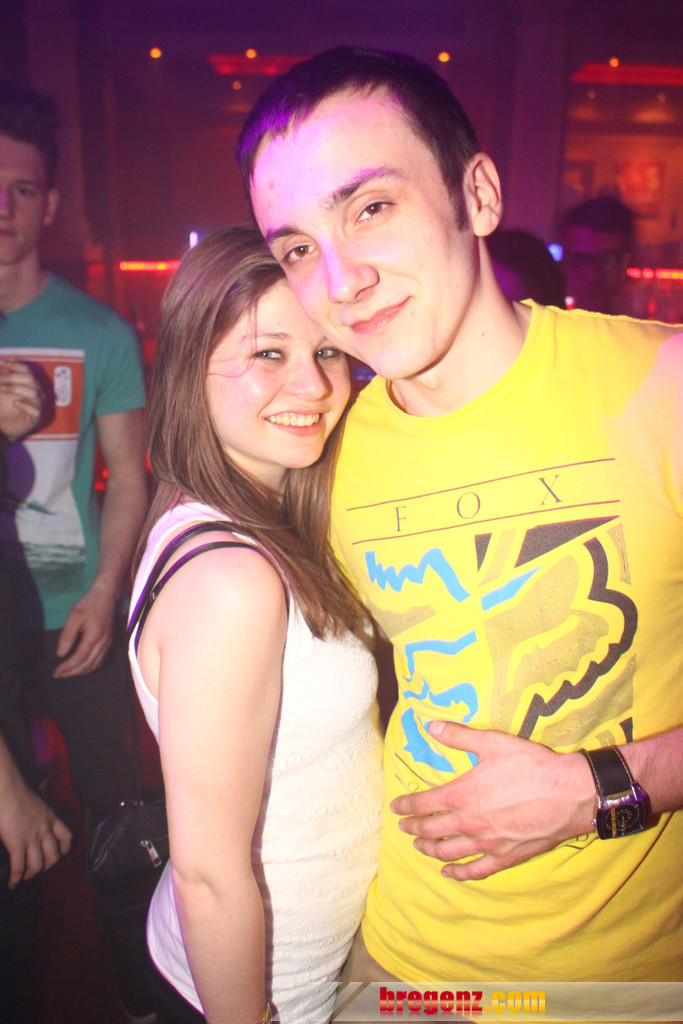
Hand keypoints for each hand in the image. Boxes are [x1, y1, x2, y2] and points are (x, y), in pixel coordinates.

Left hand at [0, 359, 43, 442]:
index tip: (2, 363)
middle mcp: (36, 392)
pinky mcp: (35, 418)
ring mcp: (37, 405)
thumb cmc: (3, 407)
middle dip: (12, 376)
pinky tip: (14, 403)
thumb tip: (1, 364)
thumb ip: (2, 378)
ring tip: (1, 389)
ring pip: (33, 393)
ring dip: (16, 388)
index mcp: (29, 384)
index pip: (27, 370)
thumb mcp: (1, 389)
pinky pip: (35, 411)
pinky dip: (25, 406)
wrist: (3, 426)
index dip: (15, 365)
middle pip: (30, 379)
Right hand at [0, 779, 71, 887]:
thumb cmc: (16, 791)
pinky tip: (12, 883)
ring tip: (24, 877)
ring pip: (38, 866)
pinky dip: (16, 878)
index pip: (66, 836)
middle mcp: (45, 830)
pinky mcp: (17, 844)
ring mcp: (32, 838)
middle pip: (54, 856)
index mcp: (50, 818)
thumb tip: (28, 824)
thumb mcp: (34, 804)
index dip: (64, 849)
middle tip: (37, 868)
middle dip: (47, 866)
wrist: (7, 789)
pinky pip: (19, 867)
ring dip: (31, 874)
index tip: (60, 854)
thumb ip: (36, 817)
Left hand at [53, 587, 115, 677]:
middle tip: (59, 675)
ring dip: (81, 672)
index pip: (80, 658)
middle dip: (72, 673)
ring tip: (68, 673)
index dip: (68, 667)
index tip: (56, 672)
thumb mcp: (73, 617)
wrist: (106, 596)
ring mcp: (108, 643)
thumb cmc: (88, 605)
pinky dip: (90, 667)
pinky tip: (81, 666)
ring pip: (95, 665)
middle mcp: (103, 642)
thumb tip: (61, 654)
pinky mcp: (109, 642)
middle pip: (88, 665)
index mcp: (94, 636)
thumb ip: (67, 636)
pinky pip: (100, 661)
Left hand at [390, 721, 594, 880]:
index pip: (424, 804)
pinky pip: (475, 871)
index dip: (406, 806)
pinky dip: (458, 874)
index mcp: (462, 794)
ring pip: (448, 853)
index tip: (396, 808)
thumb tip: (432, 728)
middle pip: (431, 830)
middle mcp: (469, 823)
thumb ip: (459, 736)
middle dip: (413, 829)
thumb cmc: (531, 766)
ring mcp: (486, 844)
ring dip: (430, 850)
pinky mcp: (505, 857)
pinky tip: (449, 873)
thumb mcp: (493, 743)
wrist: (568, 794)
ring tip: (420, 847)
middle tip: (403, 827)